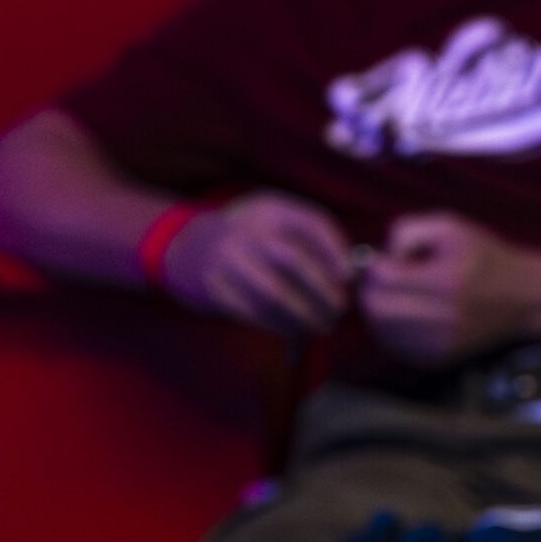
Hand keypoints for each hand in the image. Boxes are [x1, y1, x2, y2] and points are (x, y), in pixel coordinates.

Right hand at [162, 190, 351, 336]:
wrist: (187, 248)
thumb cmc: (250, 241)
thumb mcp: (274, 224)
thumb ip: (310, 242)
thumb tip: (354, 276)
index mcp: (269, 208)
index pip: (312, 223)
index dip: (336, 252)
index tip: (348, 277)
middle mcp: (247, 229)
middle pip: (296, 261)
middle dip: (324, 292)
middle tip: (338, 310)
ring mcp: (227, 259)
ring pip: (276, 294)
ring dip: (305, 316)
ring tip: (321, 326)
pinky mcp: (215, 288)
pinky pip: (256, 314)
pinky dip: (281, 328)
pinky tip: (294, 333)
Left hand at [360, 210, 540, 366]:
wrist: (525, 298)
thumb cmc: (485, 256)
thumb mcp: (450, 227)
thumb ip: (408, 231)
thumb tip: (382, 256)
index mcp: (447, 281)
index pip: (383, 277)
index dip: (377, 264)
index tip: (390, 260)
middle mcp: (444, 318)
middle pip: (376, 307)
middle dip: (372, 289)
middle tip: (386, 279)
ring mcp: (442, 343)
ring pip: (381, 330)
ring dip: (379, 310)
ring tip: (396, 296)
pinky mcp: (440, 359)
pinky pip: (395, 347)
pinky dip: (390, 330)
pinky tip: (404, 315)